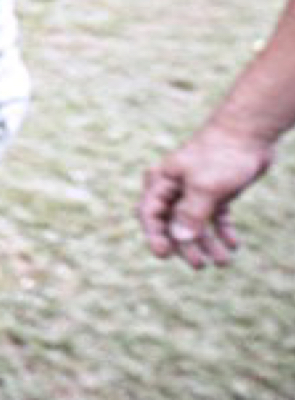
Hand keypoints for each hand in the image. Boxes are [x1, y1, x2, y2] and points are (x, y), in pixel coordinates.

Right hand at [137, 123, 273, 268]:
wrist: (249, 133)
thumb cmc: (221, 156)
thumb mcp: (205, 187)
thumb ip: (191, 214)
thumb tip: (180, 239)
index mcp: (162, 182)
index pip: (150, 214)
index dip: (154, 236)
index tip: (164, 255)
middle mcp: (174, 188)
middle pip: (172, 223)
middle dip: (186, 246)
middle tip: (200, 266)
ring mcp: (195, 191)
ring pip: (195, 224)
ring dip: (207, 243)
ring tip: (223, 262)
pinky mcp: (215, 192)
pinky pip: (215, 217)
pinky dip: (222, 231)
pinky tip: (233, 245)